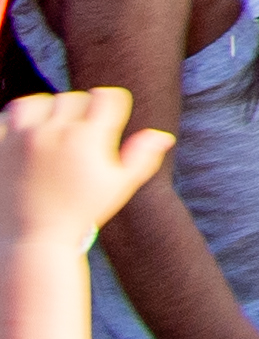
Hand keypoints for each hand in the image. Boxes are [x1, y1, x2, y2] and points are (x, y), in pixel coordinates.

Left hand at [0, 88, 174, 259]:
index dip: (111, 104)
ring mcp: (23, 139)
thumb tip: (162, 136)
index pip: (106, 97)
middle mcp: (54, 132)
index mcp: (88, 138)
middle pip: (73, 98)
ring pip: (37, 103)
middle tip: (81, 129)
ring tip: (50, 127)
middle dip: (80, 109)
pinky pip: (6, 119)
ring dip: (45, 110)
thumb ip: (142, 157)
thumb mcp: (118, 187)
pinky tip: (25, 138)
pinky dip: (15, 124)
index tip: (108, 116)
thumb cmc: (79, 215)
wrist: (32, 241)